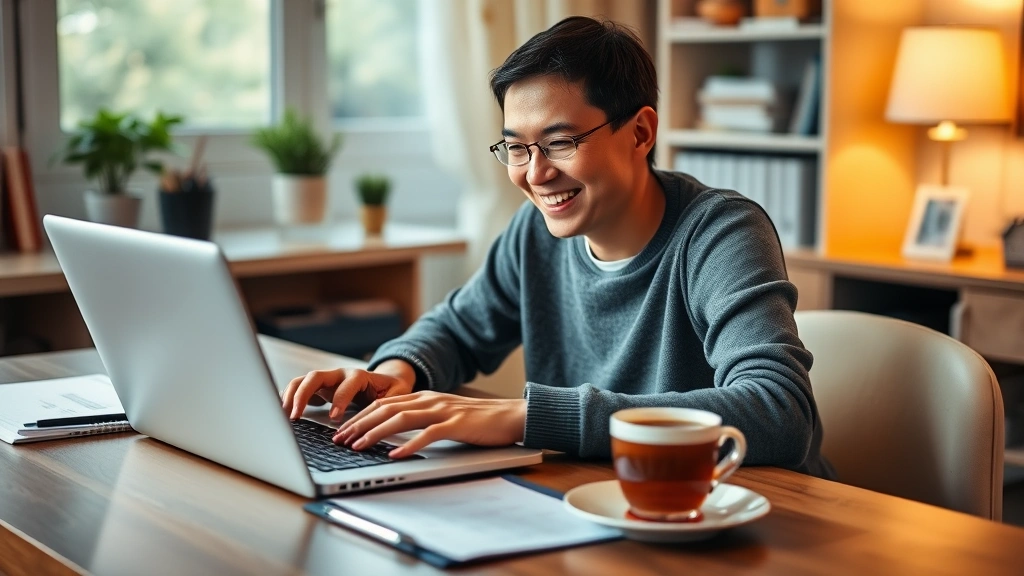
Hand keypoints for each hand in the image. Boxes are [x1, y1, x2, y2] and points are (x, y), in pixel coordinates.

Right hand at [281, 359, 415, 419]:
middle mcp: (339, 374)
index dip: (340, 399)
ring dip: (291, 396)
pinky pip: (298, 388)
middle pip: (316, 377)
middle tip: (295, 415)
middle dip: (303, 394)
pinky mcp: (318, 388)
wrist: (384, 381)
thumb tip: (389, 415)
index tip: (334, 418)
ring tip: (284, 415)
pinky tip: (282, 411)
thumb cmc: (391, 389)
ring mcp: (326, 380)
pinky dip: (289, 397)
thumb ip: (393, 402)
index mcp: (359, 376)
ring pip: (303, 381)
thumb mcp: (397, 394)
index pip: (347, 384)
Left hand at [334, 392, 526, 458]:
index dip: (360, 416)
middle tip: (339, 439)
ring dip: (376, 433)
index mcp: (425, 397)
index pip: (384, 404)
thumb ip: (422, 419)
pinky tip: (395, 455)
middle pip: (386, 409)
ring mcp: (443, 411)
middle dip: (359, 424)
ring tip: (358, 446)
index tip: (342, 430)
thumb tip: (394, 433)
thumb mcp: (445, 415)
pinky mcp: (457, 424)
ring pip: (401, 419)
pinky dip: (409, 444)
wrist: (512, 415)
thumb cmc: (479, 420)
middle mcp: (430, 400)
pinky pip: (428, 434)